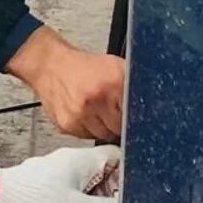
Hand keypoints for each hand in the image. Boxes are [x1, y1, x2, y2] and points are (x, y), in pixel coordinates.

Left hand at [0, 145, 121, 202]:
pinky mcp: (53, 182)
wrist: (1, 199)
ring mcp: (62, 171)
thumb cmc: (32, 198)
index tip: (128, 196)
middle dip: (110, 197)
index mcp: (83, 159)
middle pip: (107, 175)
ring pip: (91, 187)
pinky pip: (76, 193)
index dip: (128, 177)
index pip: (118, 156)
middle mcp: (74, 161)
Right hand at [6, 27, 125, 140]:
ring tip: (95, 108)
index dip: (135, 117)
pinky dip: (87, 128)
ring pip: (104, 136)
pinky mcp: (67, 125)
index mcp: (112, 84)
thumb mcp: (115, 67)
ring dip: (103, 126)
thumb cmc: (82, 67)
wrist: (49, 65)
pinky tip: (83, 112)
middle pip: (120, 129)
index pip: (135, 116)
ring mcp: (79, 115)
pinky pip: (86, 136)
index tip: (133, 115)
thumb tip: (154, 107)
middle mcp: (95, 100)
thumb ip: (134, 85)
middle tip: (111, 108)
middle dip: (119, 121)